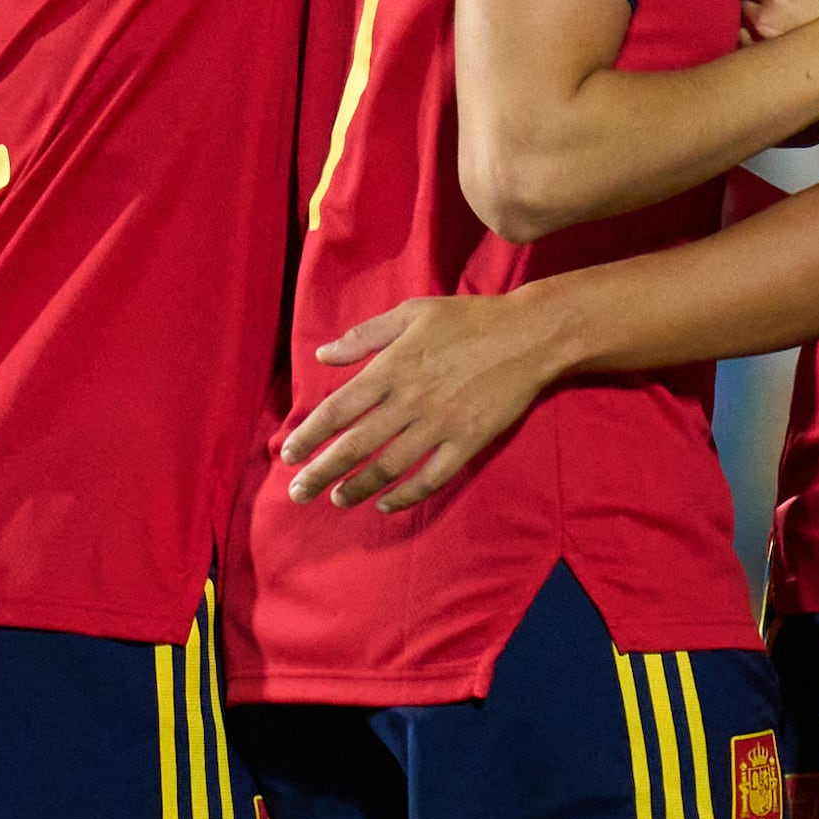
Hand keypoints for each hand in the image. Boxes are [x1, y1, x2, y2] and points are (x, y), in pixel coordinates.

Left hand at [282, 291, 566, 510]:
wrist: (529, 336)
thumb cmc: (468, 320)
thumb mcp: (412, 313)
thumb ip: (364, 336)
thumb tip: (322, 355)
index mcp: (391, 369)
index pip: (338, 410)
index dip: (309, 435)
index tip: (288, 454)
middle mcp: (410, 401)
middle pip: (355, 445)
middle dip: (322, 472)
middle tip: (298, 493)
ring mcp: (440, 425)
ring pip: (389, 467)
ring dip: (359, 487)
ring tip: (337, 500)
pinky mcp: (468, 442)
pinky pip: (432, 477)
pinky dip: (407, 496)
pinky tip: (387, 504)